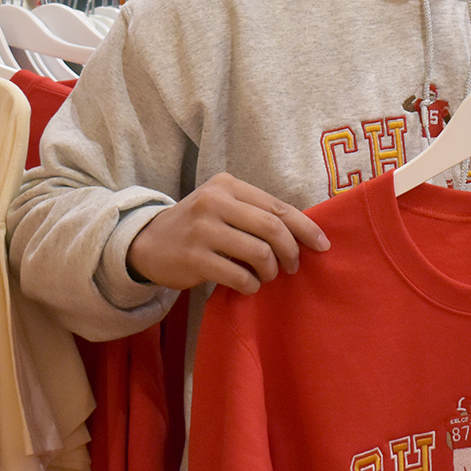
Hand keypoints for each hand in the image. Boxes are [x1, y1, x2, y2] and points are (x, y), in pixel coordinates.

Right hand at [126, 172, 329, 295]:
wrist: (147, 243)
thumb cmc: (196, 226)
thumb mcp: (222, 206)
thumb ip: (254, 213)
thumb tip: (302, 233)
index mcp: (226, 185)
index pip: (277, 206)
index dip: (305, 228)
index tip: (322, 245)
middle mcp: (214, 202)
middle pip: (272, 228)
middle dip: (291, 252)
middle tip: (292, 267)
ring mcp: (202, 230)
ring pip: (259, 253)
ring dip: (270, 271)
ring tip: (266, 276)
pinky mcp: (194, 259)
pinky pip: (239, 276)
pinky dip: (251, 285)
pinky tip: (247, 285)